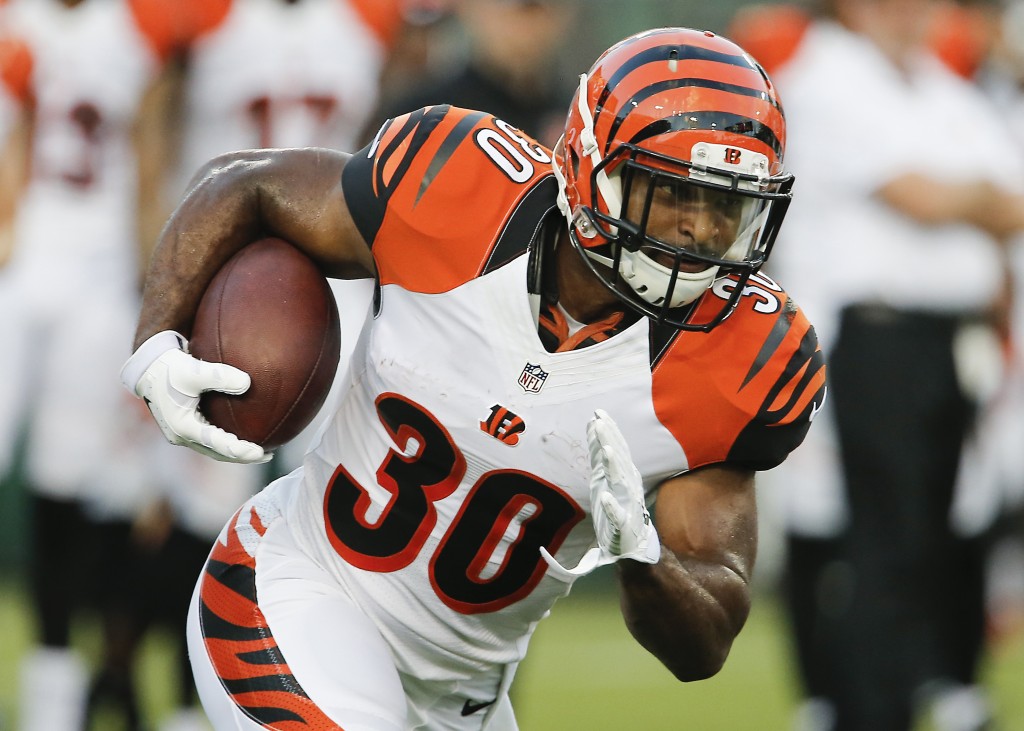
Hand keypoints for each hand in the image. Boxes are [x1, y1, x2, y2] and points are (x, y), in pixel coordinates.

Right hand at [120, 331, 268, 463]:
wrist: (149, 367)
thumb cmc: (170, 367)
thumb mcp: (194, 370)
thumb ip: (220, 376)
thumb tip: (248, 383)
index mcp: (183, 427)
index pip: (217, 445)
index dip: (240, 451)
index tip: (261, 452)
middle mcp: (182, 435)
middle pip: (217, 453)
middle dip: (242, 457)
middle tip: (267, 455)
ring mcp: (182, 432)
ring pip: (213, 448)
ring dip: (235, 451)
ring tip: (260, 450)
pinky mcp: (185, 426)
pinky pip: (210, 438)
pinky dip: (227, 440)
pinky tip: (244, 433)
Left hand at [541, 409, 659, 577]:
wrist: (632, 543)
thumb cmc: (617, 505)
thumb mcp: (605, 476)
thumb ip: (600, 451)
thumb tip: (594, 423)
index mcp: (624, 473)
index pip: (617, 448)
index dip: (609, 431)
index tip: (598, 414)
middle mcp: (627, 484)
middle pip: (618, 459)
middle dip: (609, 440)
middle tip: (599, 421)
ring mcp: (626, 503)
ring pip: (620, 482)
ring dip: (613, 466)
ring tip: (605, 450)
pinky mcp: (622, 524)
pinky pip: (617, 515)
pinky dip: (612, 507)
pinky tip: (605, 498)